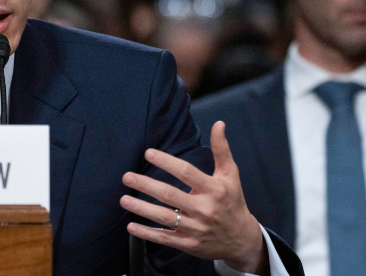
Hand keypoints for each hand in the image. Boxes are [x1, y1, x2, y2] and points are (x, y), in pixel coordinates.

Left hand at [120, 121, 267, 273]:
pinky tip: (131, 226)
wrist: (242, 239)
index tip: (148, 153)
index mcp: (214, 189)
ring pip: (164, 217)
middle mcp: (204, 209)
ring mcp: (195, 228)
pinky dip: (147, 234)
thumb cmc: (233, 201)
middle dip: (146, 186)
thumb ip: (222, 149)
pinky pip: (165, 238)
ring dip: (142, 209)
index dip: (167, 162)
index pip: (186, 172)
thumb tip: (218, 123)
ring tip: (123, 199)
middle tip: (127, 177)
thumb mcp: (230, 175)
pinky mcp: (188, 243)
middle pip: (170, 195)